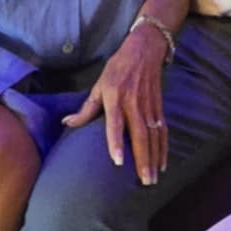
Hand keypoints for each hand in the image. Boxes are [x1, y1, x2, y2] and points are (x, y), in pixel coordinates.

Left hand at [62, 27, 168, 184]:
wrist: (145, 50)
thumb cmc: (117, 68)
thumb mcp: (99, 85)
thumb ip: (86, 108)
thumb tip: (67, 123)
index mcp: (115, 98)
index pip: (116, 123)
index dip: (117, 142)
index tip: (119, 161)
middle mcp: (133, 103)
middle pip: (140, 135)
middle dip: (143, 159)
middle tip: (144, 181)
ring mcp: (148, 106)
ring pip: (154, 136)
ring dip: (154, 158)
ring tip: (153, 178)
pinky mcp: (159, 107)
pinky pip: (163, 131)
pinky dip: (164, 148)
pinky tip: (163, 164)